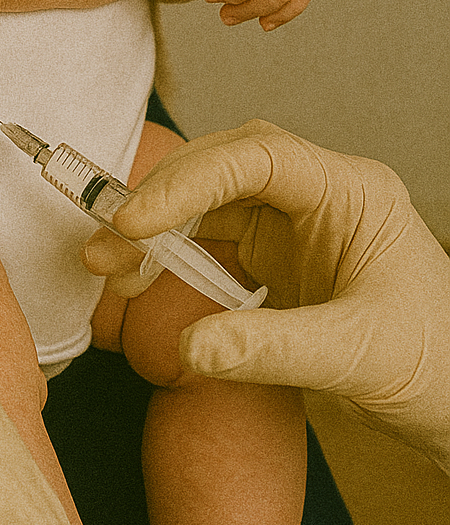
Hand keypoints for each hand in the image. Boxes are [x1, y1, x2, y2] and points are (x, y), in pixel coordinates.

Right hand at [83, 120, 449, 472]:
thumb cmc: (433, 365)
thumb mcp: (355, 358)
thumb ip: (271, 348)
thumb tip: (190, 347)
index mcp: (351, 192)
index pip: (257, 159)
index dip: (189, 182)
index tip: (136, 221)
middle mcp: (320, 194)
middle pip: (222, 167)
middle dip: (161, 200)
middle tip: (108, 242)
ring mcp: (298, 222)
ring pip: (210, 200)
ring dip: (157, 228)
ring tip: (109, 266)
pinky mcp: (280, 255)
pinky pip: (214, 238)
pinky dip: (173, 256)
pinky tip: (142, 280)